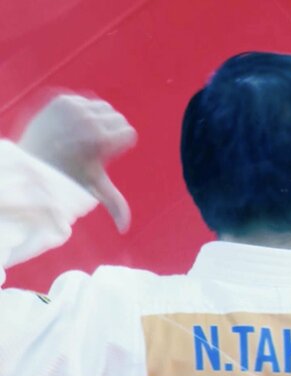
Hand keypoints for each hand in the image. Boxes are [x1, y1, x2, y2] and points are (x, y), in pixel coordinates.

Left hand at [18, 94, 136, 232]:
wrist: (30, 162)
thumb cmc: (65, 178)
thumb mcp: (93, 189)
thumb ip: (115, 205)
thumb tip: (124, 229)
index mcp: (102, 141)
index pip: (129, 132)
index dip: (118, 144)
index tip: (103, 154)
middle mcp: (89, 121)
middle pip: (117, 117)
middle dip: (109, 130)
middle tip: (91, 146)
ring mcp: (74, 108)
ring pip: (102, 107)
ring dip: (97, 119)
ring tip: (81, 136)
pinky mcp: (62, 100)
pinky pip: (84, 100)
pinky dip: (80, 111)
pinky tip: (69, 126)